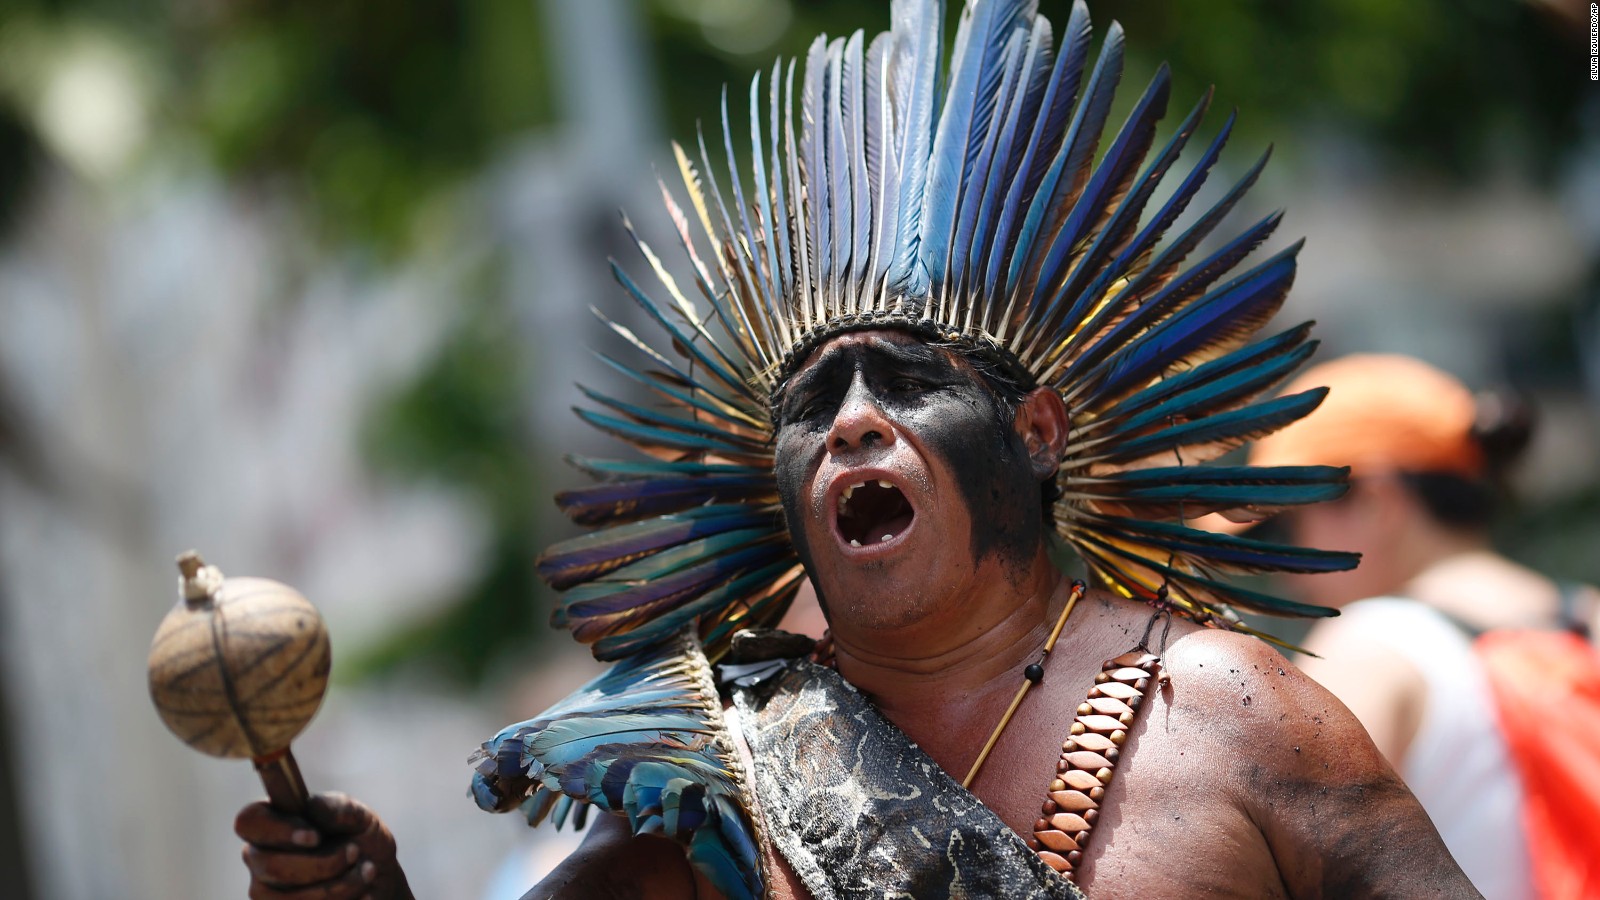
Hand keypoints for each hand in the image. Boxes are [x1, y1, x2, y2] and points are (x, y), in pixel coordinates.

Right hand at [235, 791, 413, 899]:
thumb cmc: (359, 838)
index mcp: (270, 823)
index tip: (315, 837)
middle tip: (354, 851)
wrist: (379, 874)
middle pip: (271, 866)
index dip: (278, 830)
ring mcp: (266, 892)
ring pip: (289, 898)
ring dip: (339, 886)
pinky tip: (363, 893)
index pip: (249, 822)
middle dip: (323, 863)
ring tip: (366, 871)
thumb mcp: (357, 815)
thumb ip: (336, 807)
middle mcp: (259, 858)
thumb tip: (311, 808)